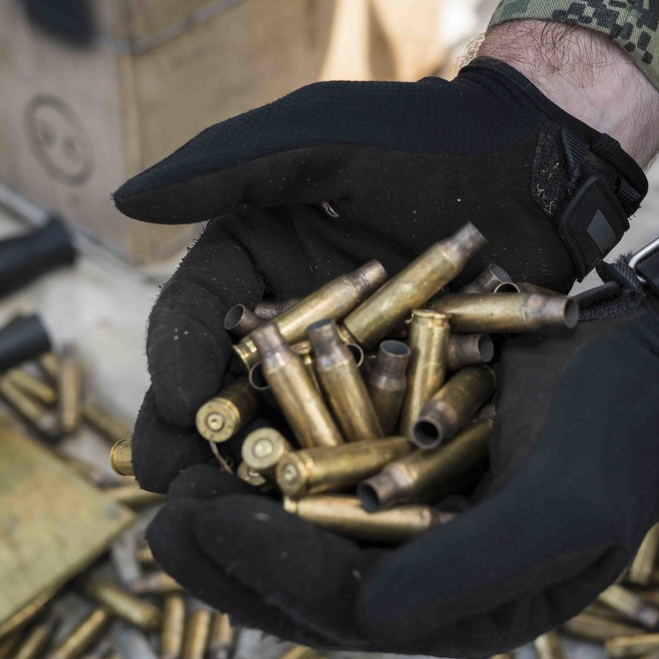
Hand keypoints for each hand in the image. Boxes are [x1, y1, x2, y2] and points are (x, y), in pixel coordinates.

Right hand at [114, 57, 648, 491]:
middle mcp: (289, 324)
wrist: (533, 169)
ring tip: (248, 522)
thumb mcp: (320, 138)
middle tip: (186, 491)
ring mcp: (346, 367)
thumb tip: (125, 198)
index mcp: (253, 263)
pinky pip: (366, 442)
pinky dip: (348, 479)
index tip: (181, 405)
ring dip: (263, 479)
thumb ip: (228, 166)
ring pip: (289, 429)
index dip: (175, 361)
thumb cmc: (424, 136)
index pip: (193, 318)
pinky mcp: (402, 397)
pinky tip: (334, 517)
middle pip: (227, 390)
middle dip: (200, 444)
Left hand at [144, 286, 658, 655]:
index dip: (266, 571)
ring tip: (168, 480)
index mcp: (459, 608)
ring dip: (232, 511)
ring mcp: (406, 518)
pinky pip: (321, 470)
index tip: (195, 523)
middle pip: (302, 582)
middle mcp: (422, 572)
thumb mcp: (567, 509)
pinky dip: (270, 456)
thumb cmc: (621, 440)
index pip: (344, 608)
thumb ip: (472, 571)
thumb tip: (367, 621)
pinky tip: (221, 427)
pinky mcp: (398, 462)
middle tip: (158, 521)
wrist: (643, 366)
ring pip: (299, 531)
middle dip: (226, 556)